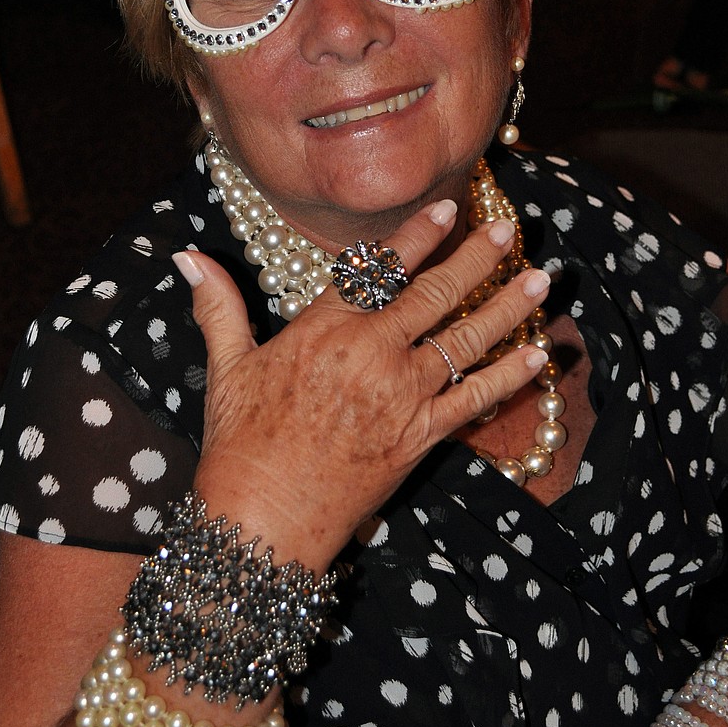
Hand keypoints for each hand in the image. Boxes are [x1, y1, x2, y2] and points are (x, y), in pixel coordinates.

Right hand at [173, 199, 550, 570]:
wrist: (263, 518)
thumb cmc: (240, 442)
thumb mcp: (227, 367)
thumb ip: (219, 306)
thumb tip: (186, 256)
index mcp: (323, 329)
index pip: (379, 269)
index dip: (417, 235)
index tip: (450, 207)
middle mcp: (371, 354)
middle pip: (434, 294)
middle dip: (476, 258)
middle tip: (509, 230)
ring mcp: (401, 396)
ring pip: (465, 340)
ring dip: (507, 308)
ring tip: (541, 279)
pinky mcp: (420, 437)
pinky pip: (474, 400)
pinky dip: (508, 378)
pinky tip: (537, 356)